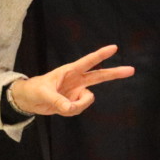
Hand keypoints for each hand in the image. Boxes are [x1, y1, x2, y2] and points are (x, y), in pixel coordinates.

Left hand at [10, 45, 134, 116]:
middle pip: (100, 76)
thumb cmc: (34, 90)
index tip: (114, 48)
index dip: (101, 55)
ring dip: (77, 106)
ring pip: (87, 100)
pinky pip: (79, 109)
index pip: (88, 62)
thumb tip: (70, 108)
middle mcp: (77, 80)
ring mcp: (77, 91)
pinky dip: (70, 111)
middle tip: (131, 70)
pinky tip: (61, 108)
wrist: (28, 100)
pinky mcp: (75, 101)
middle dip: (115, 73)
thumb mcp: (43, 94)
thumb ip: (57, 101)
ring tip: (62, 106)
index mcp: (70, 71)